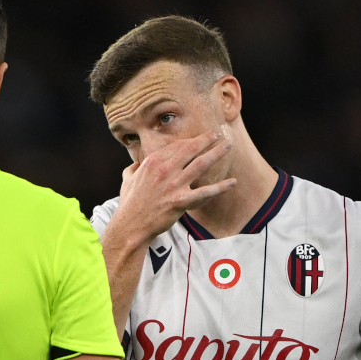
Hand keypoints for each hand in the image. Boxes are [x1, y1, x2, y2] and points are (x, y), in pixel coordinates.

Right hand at [112, 130, 235, 245]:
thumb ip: (134, 168)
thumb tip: (136, 164)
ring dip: (216, 153)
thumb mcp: (127, 180)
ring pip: (201, 164)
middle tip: (218, 134)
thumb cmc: (130, 203)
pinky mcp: (181, 201)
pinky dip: (221, 187)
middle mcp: (164, 170)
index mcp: (152, 162)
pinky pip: (205, 192)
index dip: (191, 140)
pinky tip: (233, 182)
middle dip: (207, 139)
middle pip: (190, 149)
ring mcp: (173, 185)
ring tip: (228, 145)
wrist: (130, 225)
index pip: (176, 145)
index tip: (201, 137)